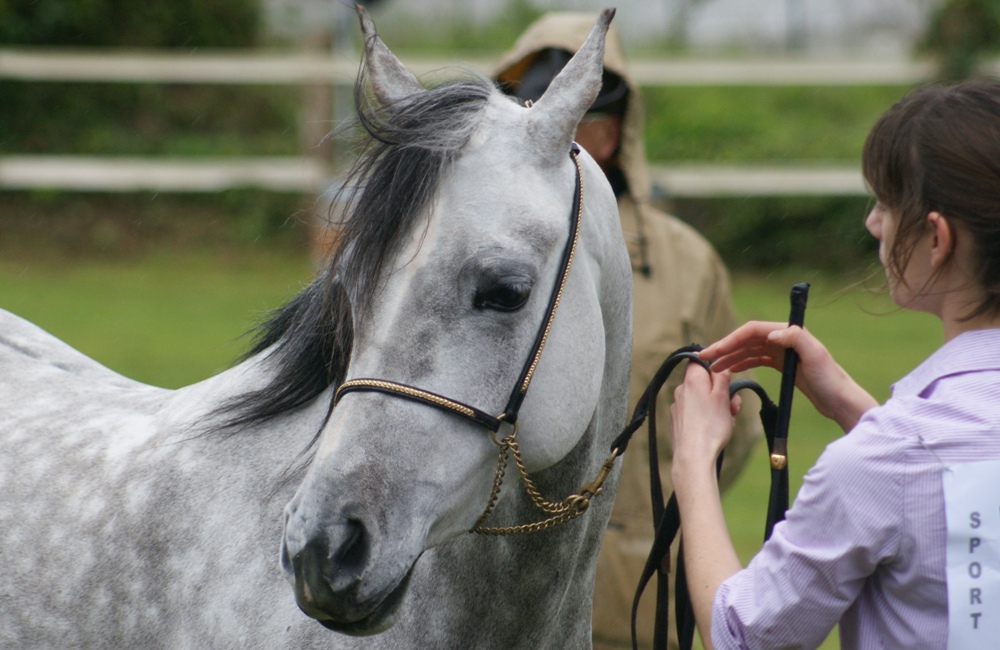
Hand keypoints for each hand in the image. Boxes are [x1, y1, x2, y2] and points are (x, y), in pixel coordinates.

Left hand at [669, 363, 737, 479]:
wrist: (694, 456)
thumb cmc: (711, 426)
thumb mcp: (723, 397)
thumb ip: (721, 377)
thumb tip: (718, 366)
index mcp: (691, 379)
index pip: (699, 360)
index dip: (714, 368)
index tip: (724, 380)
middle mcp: (680, 390)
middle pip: (703, 383)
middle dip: (720, 392)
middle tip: (732, 407)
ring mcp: (677, 406)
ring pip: (701, 400)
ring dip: (716, 407)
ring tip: (726, 422)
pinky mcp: (677, 421)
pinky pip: (694, 413)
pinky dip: (705, 417)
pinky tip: (713, 430)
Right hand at [699, 321, 877, 431]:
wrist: (841, 400)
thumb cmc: (830, 379)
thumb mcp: (815, 356)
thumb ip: (796, 339)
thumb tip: (773, 332)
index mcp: (788, 332)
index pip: (751, 330)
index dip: (730, 339)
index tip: (713, 351)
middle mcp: (784, 338)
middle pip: (746, 339)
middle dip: (724, 348)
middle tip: (704, 359)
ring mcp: (782, 352)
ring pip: (749, 350)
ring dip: (730, 356)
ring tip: (713, 368)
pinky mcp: (783, 365)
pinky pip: (756, 359)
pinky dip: (742, 363)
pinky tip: (731, 370)